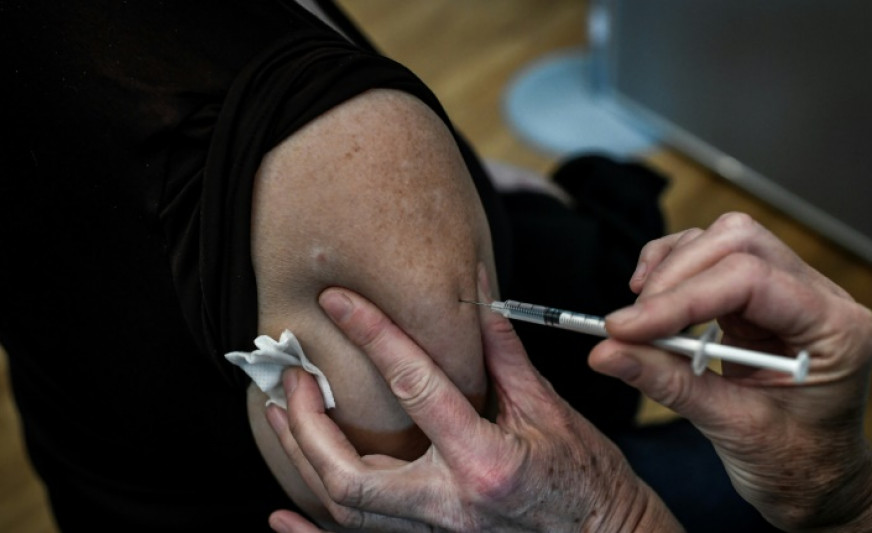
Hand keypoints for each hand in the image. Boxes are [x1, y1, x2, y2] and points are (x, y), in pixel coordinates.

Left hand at [265, 268, 680, 531]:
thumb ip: (502, 354)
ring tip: (282, 415)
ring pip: (346, 510)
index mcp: (484, 461)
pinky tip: (279, 518)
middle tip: (295, 379)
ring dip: (304, 460)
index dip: (374, 334)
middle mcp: (450, 506)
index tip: (341, 302)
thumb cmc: (585, 477)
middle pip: (350, 475)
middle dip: (309, 424)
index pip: (415, 387)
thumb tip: (479, 295)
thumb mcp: (549, 408)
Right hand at [589, 212, 871, 529]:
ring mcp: (790, 290)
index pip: (751, 279)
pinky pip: (712, 257)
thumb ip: (669, 384)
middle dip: (673, 276)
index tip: (625, 329)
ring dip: (670, 270)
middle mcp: (819, 297)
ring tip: (638, 320)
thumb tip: (606, 352)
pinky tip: (653, 304)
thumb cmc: (797, 465)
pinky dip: (674, 271)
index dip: (681, 298)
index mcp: (834, 329)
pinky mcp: (759, 296)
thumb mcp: (733, 430)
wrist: (820, 483)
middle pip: (738, 241)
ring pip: (723, 239)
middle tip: (628, 326)